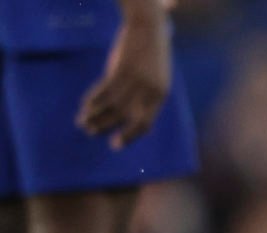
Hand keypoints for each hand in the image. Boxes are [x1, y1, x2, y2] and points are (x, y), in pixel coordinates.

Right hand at [77, 4, 171, 149]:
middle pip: (124, 117)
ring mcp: (135, 80)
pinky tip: (85, 105)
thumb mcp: (156, 78)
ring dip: (95, 115)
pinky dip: (93, 98)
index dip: (129, 136)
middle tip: (91, 132)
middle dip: (106, 126)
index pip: (144, 124)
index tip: (114, 144)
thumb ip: (147, 95)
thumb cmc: (153, 55)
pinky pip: (105, 89)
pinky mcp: (121, 69)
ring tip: (83, 122)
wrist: (149, 29)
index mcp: (159, 96)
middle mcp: (148, 92)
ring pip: (112, 104)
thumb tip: (129, 112)